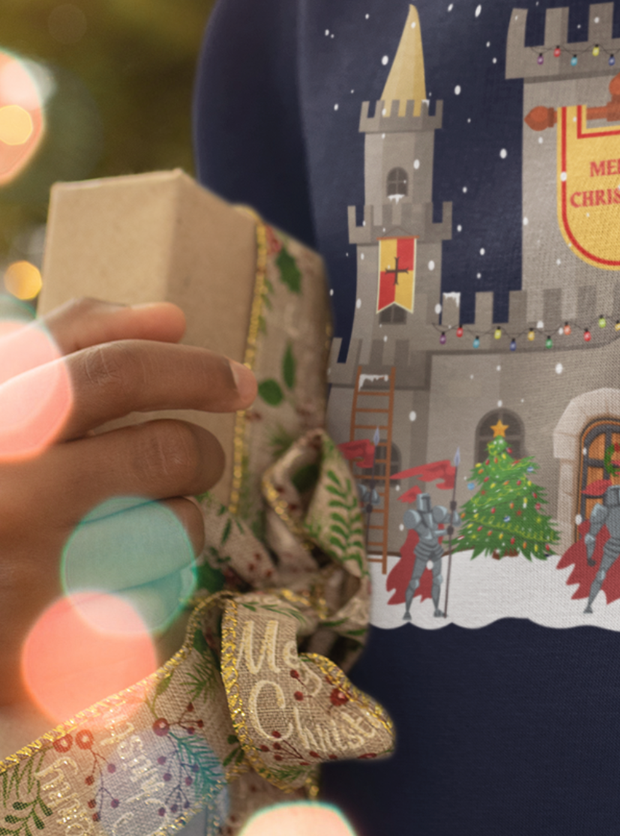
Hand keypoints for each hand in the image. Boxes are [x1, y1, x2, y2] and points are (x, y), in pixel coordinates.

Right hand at [0, 300, 255, 710]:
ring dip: (177, 524)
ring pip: (175, 531)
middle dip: (199, 454)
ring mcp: (23, 584)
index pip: (112, 373)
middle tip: (196, 461)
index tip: (236, 381)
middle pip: (164, 452)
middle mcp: (5, 500)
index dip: (190, 370)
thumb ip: (63, 344)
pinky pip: (157, 609)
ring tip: (131, 532)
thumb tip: (172, 318)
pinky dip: (153, 595)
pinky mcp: (43, 663)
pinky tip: (107, 594)